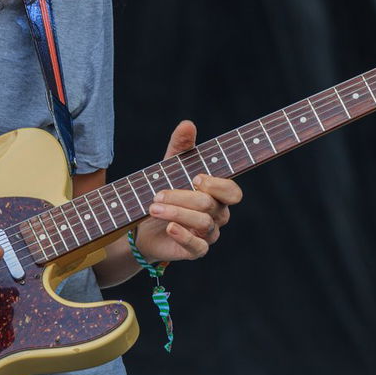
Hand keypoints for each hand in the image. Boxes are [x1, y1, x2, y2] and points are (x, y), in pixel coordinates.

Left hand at [135, 120, 242, 262]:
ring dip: (176, 213)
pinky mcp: (196, 250)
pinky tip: (170, 228)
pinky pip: (198, 247)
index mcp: (218, 194)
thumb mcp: (170, 168)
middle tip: (158, 193)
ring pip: (202, 223)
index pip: (232, 192)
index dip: (217, 185)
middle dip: (182, 197)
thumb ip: (181, 147)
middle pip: (210, 205)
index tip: (196, 178)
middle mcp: (218, 214)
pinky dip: (184, 237)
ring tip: (153, 207)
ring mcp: (208, 234)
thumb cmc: (165, 193)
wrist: (143, 227)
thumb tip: (188, 124)